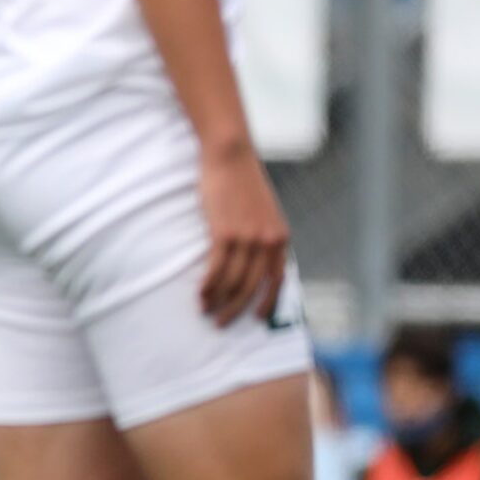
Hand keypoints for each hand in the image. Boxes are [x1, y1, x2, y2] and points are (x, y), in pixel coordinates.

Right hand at [195, 135, 288, 324]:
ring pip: (232, 282)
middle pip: (252, 287)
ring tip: (205, 309)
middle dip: (236, 309)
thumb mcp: (264, 211)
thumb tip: (252, 260)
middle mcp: (267, 241)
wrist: (231, 156)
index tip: (257, 319)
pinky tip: (199, 294)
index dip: (268, 302)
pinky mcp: (225, 233)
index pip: (277, 279)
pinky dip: (207, 285)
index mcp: (280, 237)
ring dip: (217, 300)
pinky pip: (216, 269)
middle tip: (221, 323)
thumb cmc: (243, 182)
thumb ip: (263, 235)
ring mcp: (247, 238)